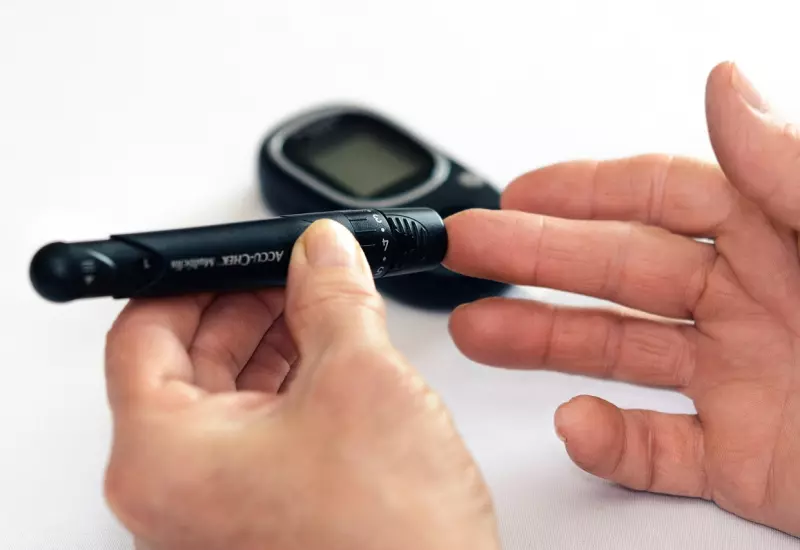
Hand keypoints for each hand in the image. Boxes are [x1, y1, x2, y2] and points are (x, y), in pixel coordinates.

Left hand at [102, 220, 498, 549]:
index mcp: (163, 458)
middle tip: (295, 271)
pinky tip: (330, 358)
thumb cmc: (391, 545)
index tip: (240, 255)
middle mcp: (172, 492)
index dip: (195, 278)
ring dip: (271, 343)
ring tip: (323, 306)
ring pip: (224, 397)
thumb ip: (334, 297)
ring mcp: (213, 510)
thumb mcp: (361, 382)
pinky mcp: (257, 518)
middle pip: (183, 362)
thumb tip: (322, 252)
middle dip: (245, 305)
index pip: (143, 332)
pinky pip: (255, 434)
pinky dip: (288, 388)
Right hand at [445, 61, 799, 535]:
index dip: (584, 190)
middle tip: (467, 251)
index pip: (663, 197)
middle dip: (534, 260)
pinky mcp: (747, 463)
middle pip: (619, 272)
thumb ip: (795, 171)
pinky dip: (610, 443)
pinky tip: (577, 425)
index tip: (516, 192)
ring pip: (620, 355)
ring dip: (543, 344)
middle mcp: (755, 304)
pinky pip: (659, 449)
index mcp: (786, 237)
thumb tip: (726, 88)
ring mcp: (744, 384)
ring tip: (477, 332)